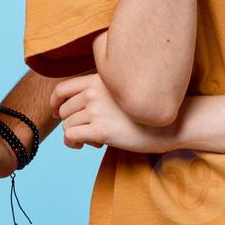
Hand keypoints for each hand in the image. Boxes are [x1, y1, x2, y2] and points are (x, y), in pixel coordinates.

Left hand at [51, 73, 175, 154]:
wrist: (170, 123)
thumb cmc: (145, 111)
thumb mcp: (120, 92)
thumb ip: (100, 93)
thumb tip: (77, 108)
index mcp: (98, 79)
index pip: (62, 88)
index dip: (55, 102)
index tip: (56, 112)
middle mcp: (94, 92)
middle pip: (63, 110)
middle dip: (70, 122)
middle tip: (86, 131)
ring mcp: (97, 110)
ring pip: (66, 124)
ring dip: (74, 134)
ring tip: (91, 139)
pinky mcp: (101, 129)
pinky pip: (71, 136)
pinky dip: (73, 143)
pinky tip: (84, 145)